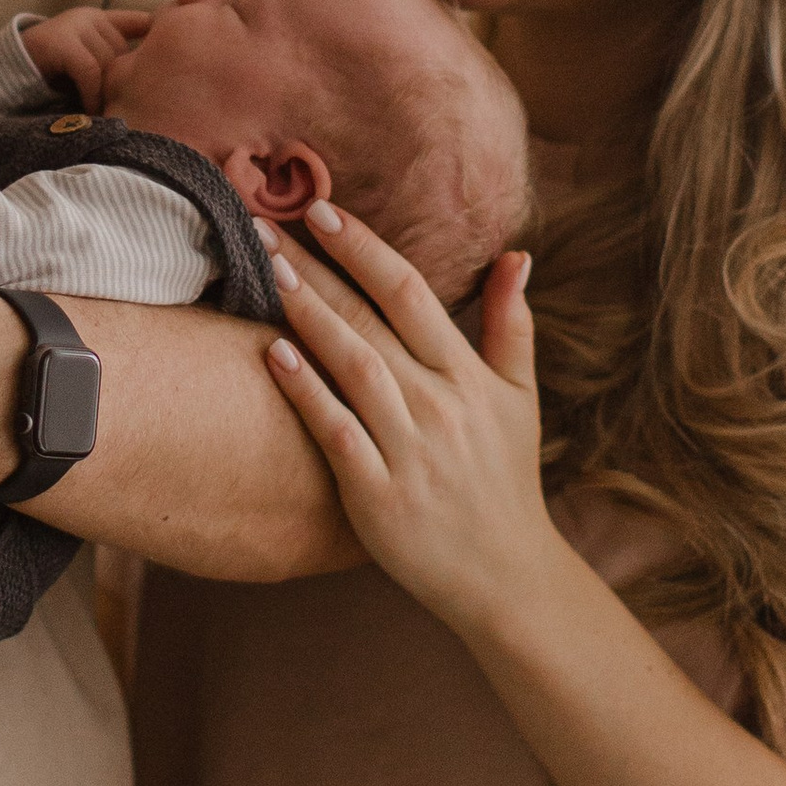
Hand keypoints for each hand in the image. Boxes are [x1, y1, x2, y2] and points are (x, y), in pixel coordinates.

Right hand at [20, 3, 150, 110]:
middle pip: (125, 53)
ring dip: (107, 91)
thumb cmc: (52, 78)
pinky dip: (92, 93)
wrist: (7, 77)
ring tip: (106, 111)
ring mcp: (73, 25)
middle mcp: (88, 17)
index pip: (139, 22)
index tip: (175, 50)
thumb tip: (155, 80)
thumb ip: (115, 65)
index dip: (157, 33)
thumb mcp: (89, 68)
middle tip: (124, 105)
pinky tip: (90, 109)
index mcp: (100, 20)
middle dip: (124, 82)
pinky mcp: (59, 39)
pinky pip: (90, 70)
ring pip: (109, 63)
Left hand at [261, 215, 555, 642]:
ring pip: (352, 367)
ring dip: (308, 315)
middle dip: (317, 267)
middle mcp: (441, 406)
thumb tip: (516, 254)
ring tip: (266, 271)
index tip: (321, 209)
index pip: (411, 293)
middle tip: (264, 223)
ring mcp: (409, 450)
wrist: (505, 575)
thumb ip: (513, 324)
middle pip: (370, 320)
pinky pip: (336, 433)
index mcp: (470, 377)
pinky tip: (273, 354)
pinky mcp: (378, 496)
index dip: (364, 248)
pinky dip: (306, 392)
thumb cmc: (505, 480)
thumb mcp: (521, 398)